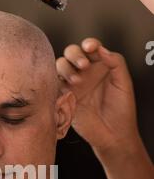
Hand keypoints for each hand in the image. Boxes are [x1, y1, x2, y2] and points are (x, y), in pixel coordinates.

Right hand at [56, 38, 138, 156]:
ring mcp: (73, 85)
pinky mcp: (64, 98)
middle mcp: (85, 73)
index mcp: (100, 66)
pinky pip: (54, 85)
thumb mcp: (123, 83)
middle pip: (71, 53)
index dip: (89, 44)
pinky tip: (66, 88)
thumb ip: (115, 62)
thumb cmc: (121, 110)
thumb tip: (101, 50)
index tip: (90, 48)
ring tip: (76, 81)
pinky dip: (56, 83)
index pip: (91, 48)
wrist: (112, 134)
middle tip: (83, 66)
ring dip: (65, 69)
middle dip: (74, 55)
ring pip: (60, 67)